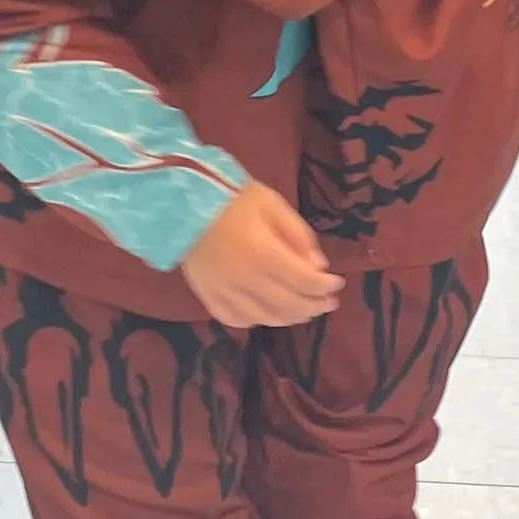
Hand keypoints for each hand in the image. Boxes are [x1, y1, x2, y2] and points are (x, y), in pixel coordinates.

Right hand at [181, 182, 344, 328]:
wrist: (181, 200)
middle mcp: (245, 279)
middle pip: (289, 305)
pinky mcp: (208, 296)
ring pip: (265, 318)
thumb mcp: (272, 203)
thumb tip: (318, 265)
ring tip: (305, 310)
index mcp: (263, 253)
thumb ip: (298, 234)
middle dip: (315, 306)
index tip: (337, 282)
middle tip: (328, 302)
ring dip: (290, 318)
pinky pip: (236, 319)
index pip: (305, 281)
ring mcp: (224, 291)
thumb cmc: (231, 197)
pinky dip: (256, 321)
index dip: (326, 286)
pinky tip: (267, 313)